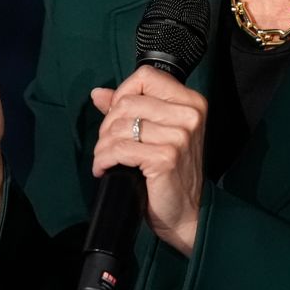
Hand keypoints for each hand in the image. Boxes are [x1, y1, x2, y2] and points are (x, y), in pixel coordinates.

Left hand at [90, 66, 207, 255]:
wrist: (187, 213)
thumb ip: (130, 109)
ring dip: (103, 146)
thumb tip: (98, 93)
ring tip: (104, 159)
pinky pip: (120, 149)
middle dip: (107, 125)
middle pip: (128, 101)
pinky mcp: (165, 157)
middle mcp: (189, 115)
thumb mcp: (156, 133)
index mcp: (191, 102)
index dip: (122, 93)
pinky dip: (104, 159)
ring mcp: (179, 136)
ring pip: (120, 126)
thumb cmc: (172, 173)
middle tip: (107, 145)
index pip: (146, 76)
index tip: (115, 115)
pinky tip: (104, 169)